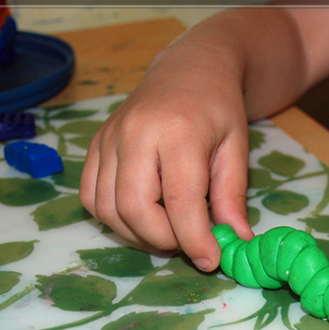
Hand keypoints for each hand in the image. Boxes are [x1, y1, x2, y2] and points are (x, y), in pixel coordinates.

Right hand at [80, 39, 253, 271]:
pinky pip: (91, 196)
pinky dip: (113, 218)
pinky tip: (142, 215)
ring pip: (107, 209)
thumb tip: (237, 241)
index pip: (180, 201)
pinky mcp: (94, 145)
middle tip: (187, 242)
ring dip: (137, 234)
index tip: (210, 260)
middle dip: (162, 240)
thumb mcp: (236, 149)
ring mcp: (108, 138)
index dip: (194, 240)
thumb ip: (233, 197)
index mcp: (178, 132)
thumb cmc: (218, 109)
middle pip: (134, 209)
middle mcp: (135, 133)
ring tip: (168, 230)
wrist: (188, 69)